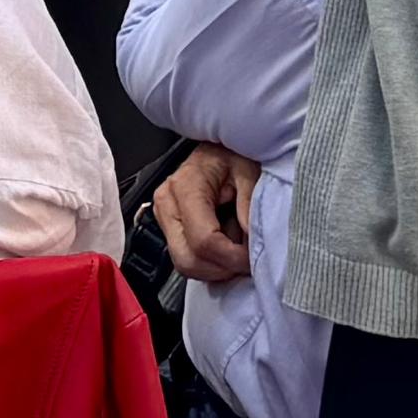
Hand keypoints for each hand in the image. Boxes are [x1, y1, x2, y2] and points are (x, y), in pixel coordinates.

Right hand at [150, 145, 259, 288]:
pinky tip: (226, 247)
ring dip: (216, 268)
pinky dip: (210, 263)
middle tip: (247, 260)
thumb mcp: (249, 170)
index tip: (253, 258)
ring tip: (237, 247)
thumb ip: (251, 202)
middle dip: (222, 268)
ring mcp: (164, 218)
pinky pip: (187, 260)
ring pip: (185, 265)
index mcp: (185, 186)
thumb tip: (252, 238)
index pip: (203, 240)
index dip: (232, 257)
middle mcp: (167, 204)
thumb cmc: (232, 154)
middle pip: (188, 260)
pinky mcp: (169, 228)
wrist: (218, 148)